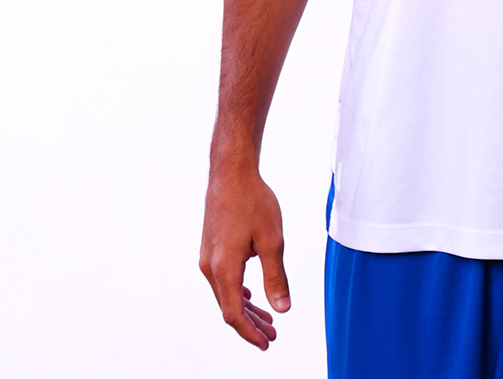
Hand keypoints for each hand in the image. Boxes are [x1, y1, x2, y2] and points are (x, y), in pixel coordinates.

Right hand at [199, 164, 290, 350]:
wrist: (231, 172)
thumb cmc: (252, 201)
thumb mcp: (272, 240)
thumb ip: (276, 277)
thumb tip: (283, 308)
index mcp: (224, 269)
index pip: (234, 315)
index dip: (250, 332)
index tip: (267, 342)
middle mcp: (210, 267)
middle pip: (228, 307)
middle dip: (250, 324)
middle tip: (272, 334)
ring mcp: (208, 257)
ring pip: (225, 293)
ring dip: (245, 308)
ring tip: (267, 318)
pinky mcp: (211, 247)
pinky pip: (223, 279)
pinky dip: (237, 291)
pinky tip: (250, 294)